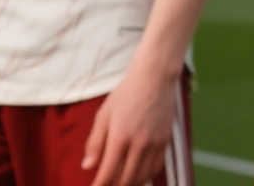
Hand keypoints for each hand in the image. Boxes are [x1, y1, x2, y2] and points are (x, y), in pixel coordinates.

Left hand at [82, 60, 176, 185]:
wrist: (155, 78)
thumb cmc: (126, 94)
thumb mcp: (103, 115)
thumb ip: (95, 143)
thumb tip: (88, 166)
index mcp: (120, 137)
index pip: (107, 174)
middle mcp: (139, 144)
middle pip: (125, 179)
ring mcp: (155, 143)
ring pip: (142, 176)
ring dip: (130, 184)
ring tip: (121, 183)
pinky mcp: (166, 140)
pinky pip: (156, 167)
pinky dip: (146, 176)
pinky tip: (138, 176)